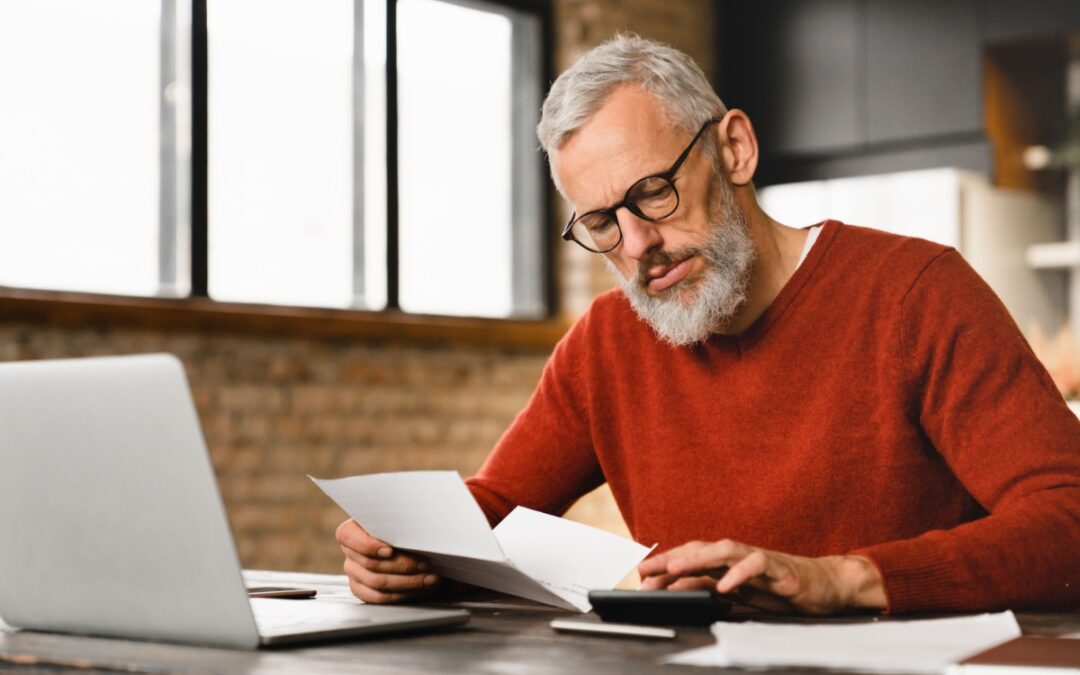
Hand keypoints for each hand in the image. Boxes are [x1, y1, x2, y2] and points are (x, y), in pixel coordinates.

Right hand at [335, 519, 441, 602]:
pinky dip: (403, 594)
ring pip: (377, 582)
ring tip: (430, 577)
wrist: (410, 545)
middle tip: (426, 563)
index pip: (347, 536)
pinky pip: (378, 597)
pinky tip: (421, 588)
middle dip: (403, 565)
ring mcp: (354, 571)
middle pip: (370, 563)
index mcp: (353, 528)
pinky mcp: (361, 589)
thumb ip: (400, 525)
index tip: (390, 550)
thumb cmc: (405, 529)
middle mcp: (350, 551)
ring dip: (409, 581)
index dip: (368, 546)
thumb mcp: (402, 522)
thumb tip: (414, 532)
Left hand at [637, 539, 885, 615]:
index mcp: (727, 562)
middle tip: (646, 569)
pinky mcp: (780, 569)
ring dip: (697, 558)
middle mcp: (739, 556)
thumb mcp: (737, 594)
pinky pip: (757, 566)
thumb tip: (674, 589)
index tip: (640, 574)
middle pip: (700, 549)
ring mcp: (759, 559)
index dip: (664, 562)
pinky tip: (725, 586)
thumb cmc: (778, 589)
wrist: (825, 587)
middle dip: (671, 558)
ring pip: (724, 551)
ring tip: (675, 568)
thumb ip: (708, 589)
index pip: (690, 556)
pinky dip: (739, 574)